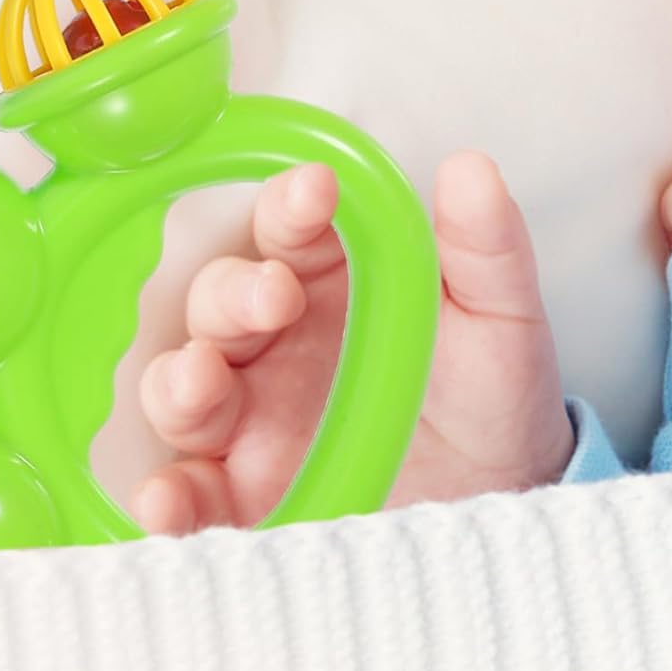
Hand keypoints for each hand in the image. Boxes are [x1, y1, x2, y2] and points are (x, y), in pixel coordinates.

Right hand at [133, 150, 574, 532]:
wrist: (505, 495)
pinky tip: (166, 501)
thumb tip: (471, 169)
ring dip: (179, 380)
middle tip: (275, 296)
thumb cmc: (493, 391)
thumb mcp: (501, 316)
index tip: (316, 191)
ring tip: (201, 378)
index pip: (285, 229)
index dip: (289, 206)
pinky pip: (189, 496)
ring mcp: (248, 421)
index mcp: (323, 281)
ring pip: (181, 388)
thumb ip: (486, 248)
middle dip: (235, 293)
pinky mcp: (242, 497)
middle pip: (218, 302)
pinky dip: (166, 498)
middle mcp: (270, 345)